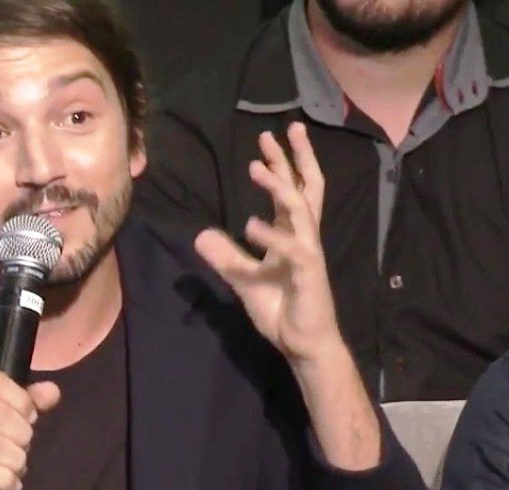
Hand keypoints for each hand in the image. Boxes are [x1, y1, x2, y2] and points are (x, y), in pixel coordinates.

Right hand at [0, 371, 59, 489]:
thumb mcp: (9, 426)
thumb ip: (30, 405)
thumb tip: (53, 391)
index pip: (3, 385)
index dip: (24, 407)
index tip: (25, 422)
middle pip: (7, 418)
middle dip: (24, 442)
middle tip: (19, 456)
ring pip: (2, 446)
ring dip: (17, 465)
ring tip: (11, 472)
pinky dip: (6, 482)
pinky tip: (4, 487)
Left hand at [194, 123, 340, 363]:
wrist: (303, 344)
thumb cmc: (283, 310)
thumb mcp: (244, 280)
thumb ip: (226, 257)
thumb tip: (200, 236)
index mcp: (293, 236)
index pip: (292, 192)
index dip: (283, 165)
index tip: (269, 141)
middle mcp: (304, 238)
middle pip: (306, 188)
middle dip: (295, 158)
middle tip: (286, 127)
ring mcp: (308, 253)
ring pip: (299, 210)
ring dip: (278, 186)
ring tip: (256, 166)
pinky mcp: (308, 273)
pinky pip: (291, 248)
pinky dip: (271, 235)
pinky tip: (250, 224)